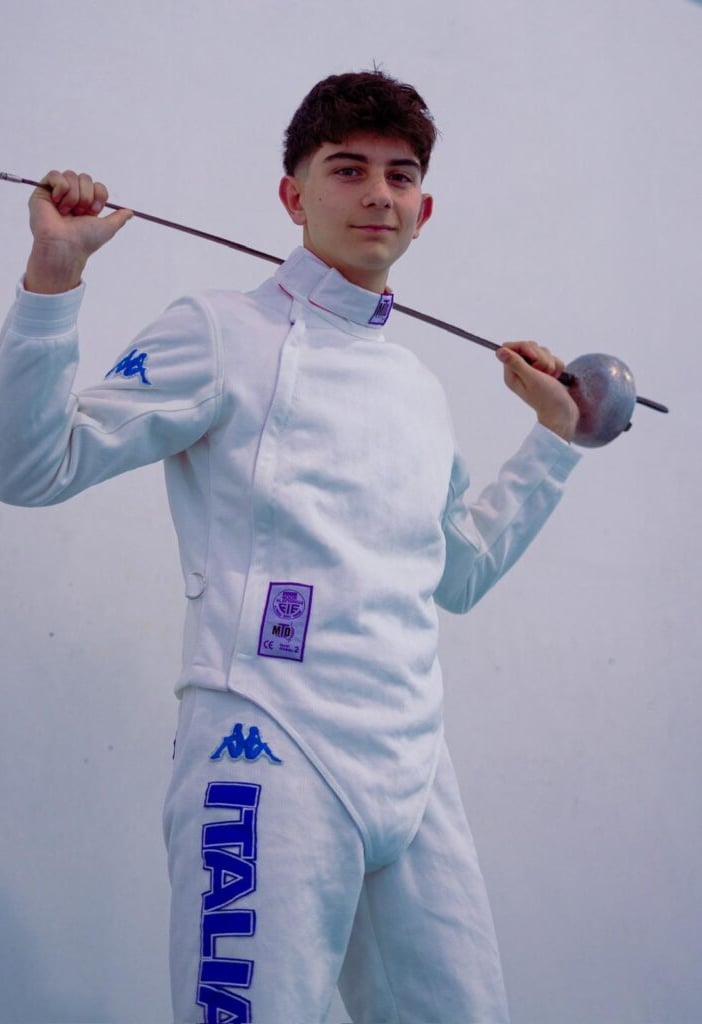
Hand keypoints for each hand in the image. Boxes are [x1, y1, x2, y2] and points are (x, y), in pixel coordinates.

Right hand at [24, 170, 132, 293]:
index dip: (98, 195)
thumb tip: (130, 212)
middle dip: (86, 196)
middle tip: (79, 213)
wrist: (65, 246)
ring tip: (67, 211)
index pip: (96, 185)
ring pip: (71, 175)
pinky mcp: (42, 191)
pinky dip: (60, 187)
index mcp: (85, 204)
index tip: (94, 211)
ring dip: (73, 195)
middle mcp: (71, 197)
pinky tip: (57, 202)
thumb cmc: (84, 240)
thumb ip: (118, 219)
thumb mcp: (107, 228)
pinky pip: (55, 175)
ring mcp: (56, 194)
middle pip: (85, 177)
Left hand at [496, 340, 579, 441]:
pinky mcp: (545, 371)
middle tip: (543, 373)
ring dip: (550, 363)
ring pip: (542, 351)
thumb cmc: (547, 398)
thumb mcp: (530, 379)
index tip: (534, 357)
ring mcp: (533, 370)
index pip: (511, 346)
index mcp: (512, 374)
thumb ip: (516, 363)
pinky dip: (557, 367)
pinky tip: (555, 378)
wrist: (563, 412)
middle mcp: (520, 371)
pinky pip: (552, 358)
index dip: (524, 347)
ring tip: (550, 378)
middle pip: (529, 346)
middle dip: (541, 357)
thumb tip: (499, 351)